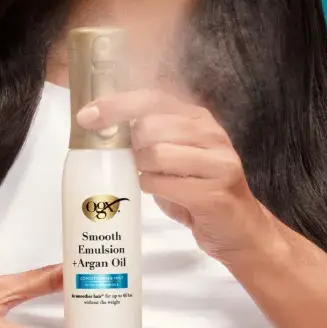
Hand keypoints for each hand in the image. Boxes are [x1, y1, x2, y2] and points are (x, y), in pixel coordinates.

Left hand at [76, 87, 280, 264]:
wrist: (239, 229)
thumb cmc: (200, 191)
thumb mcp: (176, 155)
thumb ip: (150, 138)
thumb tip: (103, 127)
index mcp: (198, 118)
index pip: (152, 99)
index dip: (116, 105)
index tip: (87, 116)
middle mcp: (210, 133)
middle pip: (150, 126)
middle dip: (132, 146)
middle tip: (137, 163)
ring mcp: (217, 161)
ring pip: (155, 154)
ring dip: (143, 170)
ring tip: (154, 179)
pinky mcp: (214, 191)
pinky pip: (163, 183)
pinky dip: (153, 188)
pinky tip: (164, 192)